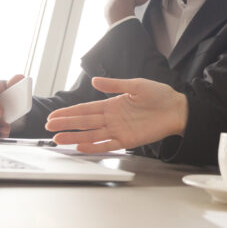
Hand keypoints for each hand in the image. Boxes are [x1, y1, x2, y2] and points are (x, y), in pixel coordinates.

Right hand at [45, 77, 187, 152]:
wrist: (177, 108)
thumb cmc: (160, 95)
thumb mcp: (136, 85)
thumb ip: (115, 84)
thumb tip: (95, 80)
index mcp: (112, 104)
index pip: (86, 109)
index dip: (69, 112)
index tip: (54, 115)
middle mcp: (112, 118)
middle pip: (84, 122)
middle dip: (66, 124)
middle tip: (48, 127)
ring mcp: (118, 130)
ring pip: (91, 135)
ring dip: (74, 137)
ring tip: (57, 139)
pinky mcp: (128, 140)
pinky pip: (107, 145)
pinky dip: (94, 146)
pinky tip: (80, 146)